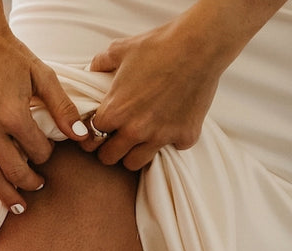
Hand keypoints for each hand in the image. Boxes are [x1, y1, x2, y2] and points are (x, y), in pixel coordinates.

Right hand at [0, 10, 88, 215]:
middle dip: (30, 181)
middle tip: (38, 185)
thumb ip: (63, 107)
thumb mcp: (43, 74)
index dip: (47, 154)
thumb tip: (82, 137)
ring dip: (5, 193)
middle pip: (14, 169)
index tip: (48, 152)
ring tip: (18, 206)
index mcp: (14, 114)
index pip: (38, 151)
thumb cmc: (9, 53)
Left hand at [82, 8, 236, 170]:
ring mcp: (162, 136)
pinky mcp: (186, 136)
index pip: (92, 137)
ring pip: (136, 163)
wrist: (199, 46)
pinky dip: (171, 139)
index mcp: (115, 111)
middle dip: (109, 149)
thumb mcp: (120, 49)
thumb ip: (101, 62)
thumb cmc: (158, 45)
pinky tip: (172, 123)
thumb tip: (92, 68)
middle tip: (116, 139)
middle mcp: (135, 129)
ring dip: (134, 152)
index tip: (101, 128)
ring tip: (139, 138)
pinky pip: (173, 148)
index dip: (94, 132)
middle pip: (109, 158)